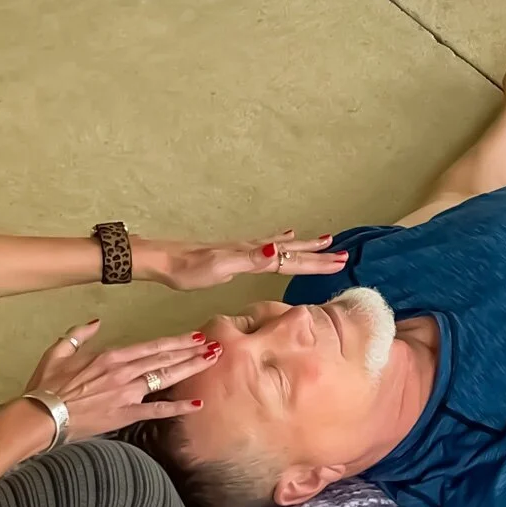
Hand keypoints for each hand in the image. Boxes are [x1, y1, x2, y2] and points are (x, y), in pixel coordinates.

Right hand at [24, 318, 220, 441]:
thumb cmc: (47, 385)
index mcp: (110, 355)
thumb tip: (95, 322)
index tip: (195, 336)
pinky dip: (178, 408)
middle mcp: (124, 371)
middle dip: (192, 351)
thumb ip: (79, 334)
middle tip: (215, 345)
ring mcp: (127, 393)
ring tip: (211, 362)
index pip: (152, 345)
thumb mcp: (58, 351)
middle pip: (165, 358)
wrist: (42, 416)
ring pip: (166, 378)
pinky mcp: (125, 414)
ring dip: (191, 369)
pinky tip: (198, 404)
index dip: (176, 341)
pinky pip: (157, 411)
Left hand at [136, 230, 347, 292]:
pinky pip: (266, 246)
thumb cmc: (188, 268)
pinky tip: (282, 238)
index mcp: (252, 255)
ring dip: (304, 247)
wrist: (162, 260)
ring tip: (324, 240)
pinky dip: (280, 242)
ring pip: (282, 247)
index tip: (340, 261)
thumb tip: (277, 249)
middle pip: (291, 251)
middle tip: (342, 254)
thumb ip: (250, 257)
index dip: (316, 262)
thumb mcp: (219, 266)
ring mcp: (243, 250)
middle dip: (317, 254)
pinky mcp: (233, 254)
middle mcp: (251, 249)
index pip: (291, 259)